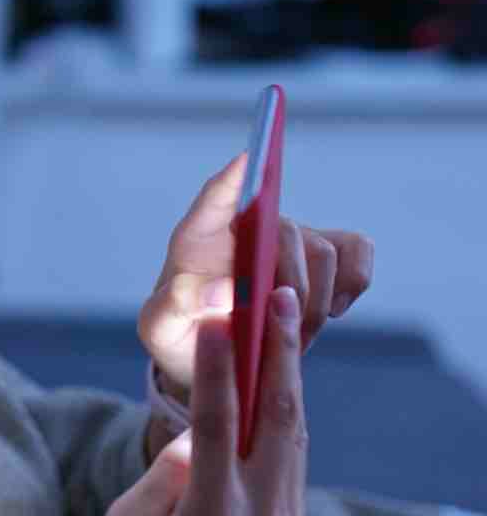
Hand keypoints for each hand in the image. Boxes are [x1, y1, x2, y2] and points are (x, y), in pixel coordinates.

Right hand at [101, 289, 321, 515]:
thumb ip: (164, 477)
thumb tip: (198, 435)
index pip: (220, 428)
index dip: (222, 369)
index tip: (222, 318)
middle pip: (281, 423)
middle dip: (281, 355)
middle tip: (282, 298)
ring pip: (294, 444)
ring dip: (287, 385)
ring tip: (285, 326)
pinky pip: (289, 476)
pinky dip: (278, 434)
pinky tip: (269, 395)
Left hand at [138, 152, 374, 405]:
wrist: (211, 355)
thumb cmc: (180, 331)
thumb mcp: (160, 326)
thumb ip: (175, 305)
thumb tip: (225, 291)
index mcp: (197, 237)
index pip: (216, 194)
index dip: (234, 178)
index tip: (250, 161)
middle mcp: (248, 227)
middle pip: (284, 231)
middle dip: (290, 282)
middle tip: (278, 322)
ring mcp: (289, 240)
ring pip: (323, 249)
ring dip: (315, 298)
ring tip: (295, 334)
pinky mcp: (323, 259)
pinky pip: (355, 251)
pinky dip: (353, 279)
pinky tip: (334, 311)